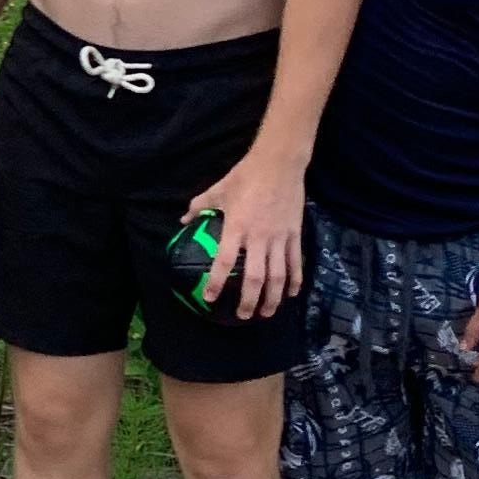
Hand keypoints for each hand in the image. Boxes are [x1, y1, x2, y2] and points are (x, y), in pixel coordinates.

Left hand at [183, 148, 305, 322]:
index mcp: (236, 228)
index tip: (211, 298)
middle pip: (255, 277)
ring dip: (273, 298)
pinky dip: (295, 280)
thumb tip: (182, 220)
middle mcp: (258, 237)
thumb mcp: (217, 190)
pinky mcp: (295, 234)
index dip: (216, 282)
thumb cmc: (245, 176)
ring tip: (266, 313)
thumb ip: (199, 207)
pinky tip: (291, 293)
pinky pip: (295, 262)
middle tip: (244, 315)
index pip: (224, 261)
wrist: (279, 163)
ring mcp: (279, 237)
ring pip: (278, 275)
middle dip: (249, 300)